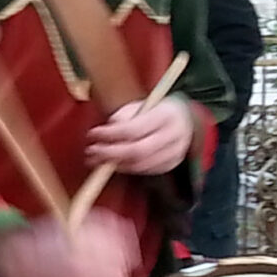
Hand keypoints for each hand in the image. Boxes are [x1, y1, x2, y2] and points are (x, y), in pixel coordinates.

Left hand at [83, 96, 197, 176]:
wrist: (185, 120)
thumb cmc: (156, 111)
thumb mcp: (140, 105)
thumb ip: (124, 116)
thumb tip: (108, 130)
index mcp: (165, 115)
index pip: (134, 129)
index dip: (110, 134)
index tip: (93, 134)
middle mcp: (174, 135)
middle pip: (138, 151)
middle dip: (111, 153)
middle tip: (91, 151)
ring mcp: (175, 152)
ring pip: (141, 164)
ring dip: (115, 164)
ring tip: (96, 159)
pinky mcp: (171, 164)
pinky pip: (145, 170)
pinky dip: (127, 168)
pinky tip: (113, 163)